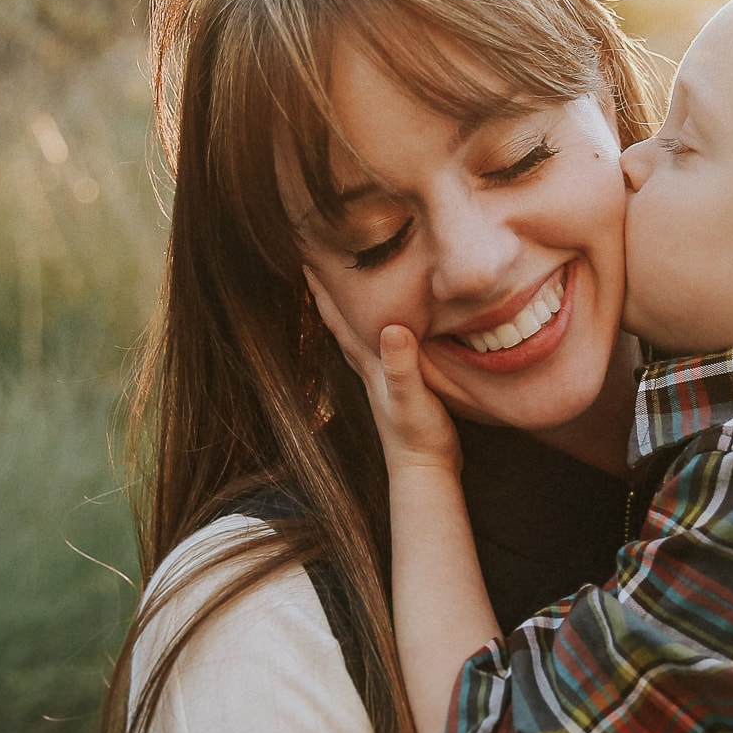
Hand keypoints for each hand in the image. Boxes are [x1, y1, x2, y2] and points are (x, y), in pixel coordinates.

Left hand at [304, 271, 461, 474]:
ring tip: (344, 289)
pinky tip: (382, 330)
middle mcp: (369, 370)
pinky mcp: (397, 388)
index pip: (341, 321)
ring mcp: (381, 381)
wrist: (425, 472)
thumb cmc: (419, 436)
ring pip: (358, 336)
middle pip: (343, 324)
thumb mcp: (413, 398)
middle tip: (318, 264)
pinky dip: (373, 332)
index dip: (324, 291)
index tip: (307, 261)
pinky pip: (379, 349)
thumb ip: (401, 366)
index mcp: (370, 365)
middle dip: (330, 294)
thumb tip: (391, 328)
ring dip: (349, 312)